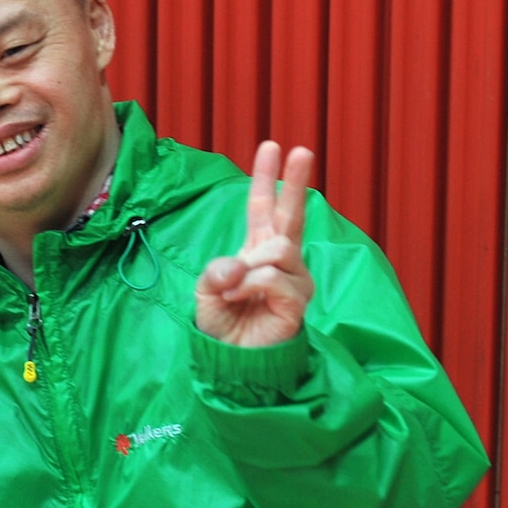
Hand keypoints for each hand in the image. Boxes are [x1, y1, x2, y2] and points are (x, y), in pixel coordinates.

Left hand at [195, 141, 316, 347]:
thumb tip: (238, 264)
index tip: (272, 147)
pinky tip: (240, 299)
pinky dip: (250, 285)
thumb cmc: (224, 324)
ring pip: (278, 249)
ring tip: (233, 291)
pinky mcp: (298, 300)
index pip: (263, 209)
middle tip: (302, 150)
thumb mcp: (206, 290)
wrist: (233, 360)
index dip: (266, 179)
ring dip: (248, 266)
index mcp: (257, 251)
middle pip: (291, 215)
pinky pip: (273, 277)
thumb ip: (216, 270)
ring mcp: (294, 279)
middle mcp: (282, 260)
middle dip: (296, 182)